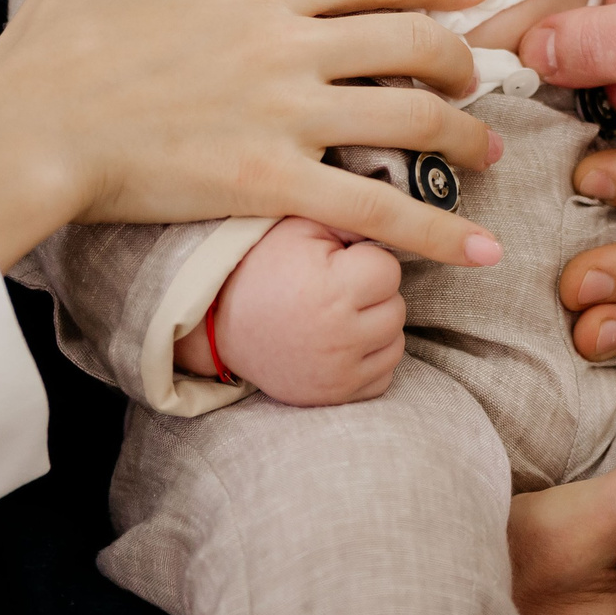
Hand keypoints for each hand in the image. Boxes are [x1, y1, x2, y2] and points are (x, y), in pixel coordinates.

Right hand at [0, 0, 507, 269]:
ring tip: (488, 151)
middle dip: (461, 62)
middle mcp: (288, 45)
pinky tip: (479, 248)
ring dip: (465, 137)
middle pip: (414, 43)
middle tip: (476, 82)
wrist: (20, 131)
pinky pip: (374, 209)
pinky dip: (435, 231)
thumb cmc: (53, 46)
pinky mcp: (270, 182)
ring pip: (412, 120)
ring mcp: (285, 115)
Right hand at [173, 220, 405, 405]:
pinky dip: (370, 361)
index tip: (339, 265)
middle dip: (373, 296)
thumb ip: (351, 218)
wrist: (218, 323)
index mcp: (332, 290)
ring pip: (395, 343)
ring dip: (376, 328)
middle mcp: (339, 336)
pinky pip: (383, 377)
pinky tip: (342, 344)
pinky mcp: (335, 396)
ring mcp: (338, 372)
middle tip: (337, 291)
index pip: (390, 271)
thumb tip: (397, 223)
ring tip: (339, 316)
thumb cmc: (262, 266)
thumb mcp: (300, 226)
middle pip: (397, 308)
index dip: (367, 262)